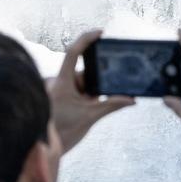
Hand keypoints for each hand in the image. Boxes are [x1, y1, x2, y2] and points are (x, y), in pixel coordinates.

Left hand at [49, 29, 134, 153]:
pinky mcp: (64, 97)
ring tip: (83, 111)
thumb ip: (112, 104)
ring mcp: (61, 89)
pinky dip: (89, 98)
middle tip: (94, 101)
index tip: (100, 32)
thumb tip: (132, 99)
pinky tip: (84, 111)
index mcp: (62, 82)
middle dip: (95, 85)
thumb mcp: (91, 116)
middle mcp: (59, 82)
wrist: (48, 148)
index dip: (86, 40)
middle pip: (85, 72)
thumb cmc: (64, 131)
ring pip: (84, 83)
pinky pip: (81, 90)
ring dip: (91, 94)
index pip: (74, 53)